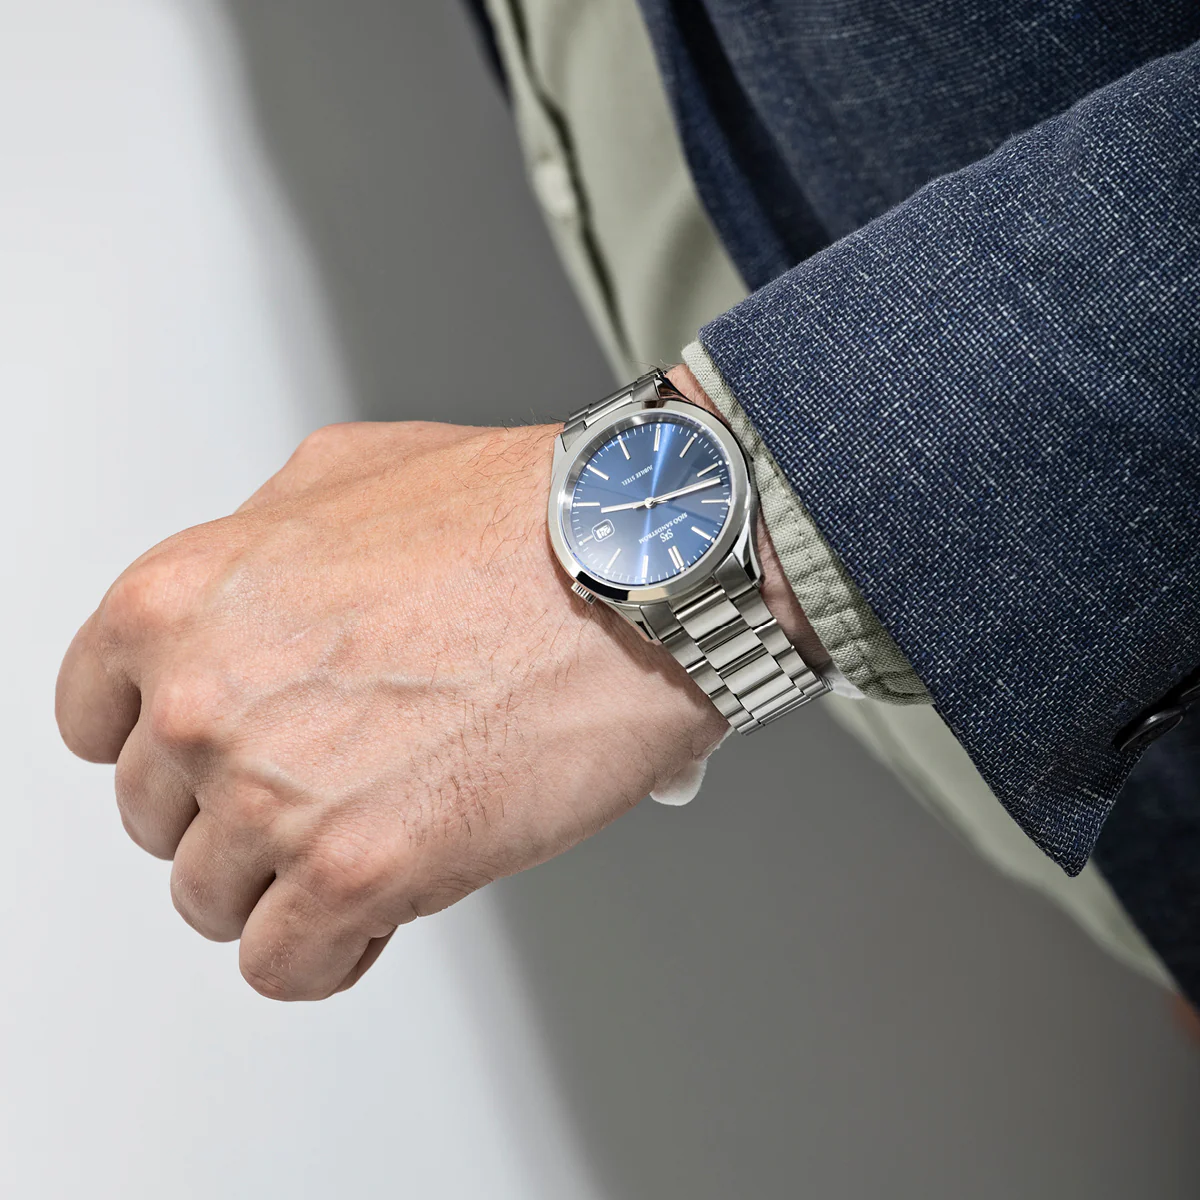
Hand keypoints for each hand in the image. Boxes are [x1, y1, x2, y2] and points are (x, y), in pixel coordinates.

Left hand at [56, 418, 728, 999]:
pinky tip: (381, 906)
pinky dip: (328, 951)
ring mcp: (273, 796)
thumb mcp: (344, 473)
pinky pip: (284, 967)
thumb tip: (253, 607)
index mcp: (180, 602)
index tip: (206, 759)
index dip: (161, 745)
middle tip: (322, 785)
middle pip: (158, 816)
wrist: (636, 565)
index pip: (95, 720)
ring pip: (212, 900)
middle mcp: (205, 702)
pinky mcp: (358, 873)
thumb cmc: (518, 515)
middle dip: (233, 809)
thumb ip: (258, 543)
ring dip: (283, 882)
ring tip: (366, 838)